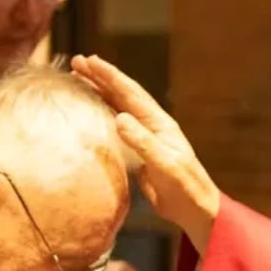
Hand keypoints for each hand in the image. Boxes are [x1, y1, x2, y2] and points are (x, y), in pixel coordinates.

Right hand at [71, 55, 221, 251]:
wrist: (194, 209)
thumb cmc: (184, 187)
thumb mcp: (164, 164)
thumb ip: (143, 142)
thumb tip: (119, 118)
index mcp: (159, 123)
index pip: (130, 93)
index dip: (110, 76)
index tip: (89, 61)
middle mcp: (151, 125)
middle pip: (122, 95)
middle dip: (100, 78)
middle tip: (77, 62)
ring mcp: (145, 137)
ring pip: (119, 107)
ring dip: (100, 92)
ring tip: (79, 79)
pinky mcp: (139, 152)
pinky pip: (116, 126)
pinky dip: (103, 113)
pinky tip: (91, 111)